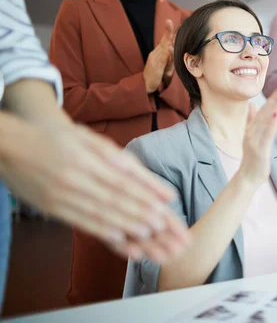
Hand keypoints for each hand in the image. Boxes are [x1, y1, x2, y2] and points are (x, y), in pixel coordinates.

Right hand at [2, 121, 189, 262]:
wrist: (13, 146)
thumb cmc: (57, 139)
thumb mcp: (86, 137)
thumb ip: (111, 154)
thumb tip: (135, 168)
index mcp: (84, 158)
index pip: (120, 180)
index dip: (143, 195)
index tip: (163, 206)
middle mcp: (73, 178)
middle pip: (112, 200)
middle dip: (139, 214)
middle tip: (161, 225)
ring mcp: (60, 196)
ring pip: (98, 213)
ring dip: (125, 225)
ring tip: (147, 233)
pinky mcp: (51, 208)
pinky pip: (78, 221)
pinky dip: (99, 230)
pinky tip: (117, 237)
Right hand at [144, 19, 174, 92]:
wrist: (145, 86)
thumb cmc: (157, 77)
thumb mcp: (166, 68)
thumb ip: (171, 60)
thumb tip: (175, 52)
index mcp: (158, 54)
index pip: (165, 41)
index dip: (169, 32)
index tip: (173, 23)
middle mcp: (156, 55)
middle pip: (163, 41)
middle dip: (167, 31)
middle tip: (169, 21)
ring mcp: (155, 60)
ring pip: (163, 48)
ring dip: (167, 39)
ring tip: (169, 29)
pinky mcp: (155, 68)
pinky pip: (162, 60)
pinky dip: (166, 54)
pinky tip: (169, 48)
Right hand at [238, 86, 276, 185]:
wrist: (248, 177)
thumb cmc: (253, 157)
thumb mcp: (253, 136)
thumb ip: (252, 121)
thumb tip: (253, 105)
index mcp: (252, 128)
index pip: (263, 110)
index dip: (272, 99)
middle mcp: (252, 132)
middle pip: (264, 113)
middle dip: (274, 99)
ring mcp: (254, 141)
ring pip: (264, 122)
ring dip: (273, 108)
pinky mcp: (259, 151)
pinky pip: (266, 136)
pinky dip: (270, 125)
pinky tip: (276, 116)